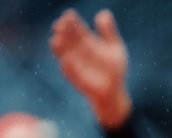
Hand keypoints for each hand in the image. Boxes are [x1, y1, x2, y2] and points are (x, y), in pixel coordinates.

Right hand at [50, 9, 132, 129]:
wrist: (114, 90)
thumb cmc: (115, 68)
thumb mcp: (115, 47)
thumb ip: (109, 31)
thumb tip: (104, 13)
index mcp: (87, 40)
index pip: (75, 27)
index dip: (70, 20)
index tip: (69, 15)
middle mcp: (78, 50)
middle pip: (67, 37)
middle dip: (62, 31)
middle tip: (60, 25)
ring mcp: (74, 63)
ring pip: (62, 52)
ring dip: (58, 46)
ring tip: (56, 40)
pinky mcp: (74, 77)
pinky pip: (68, 71)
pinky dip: (67, 66)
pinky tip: (67, 60)